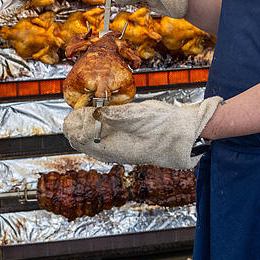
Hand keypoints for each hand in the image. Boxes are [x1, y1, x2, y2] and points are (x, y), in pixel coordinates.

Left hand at [62, 97, 222, 169]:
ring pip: (89, 141)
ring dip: (84, 126)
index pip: (80, 138)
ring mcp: (117, 150)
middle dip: (76, 125)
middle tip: (78, 108)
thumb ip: (116, 114)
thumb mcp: (140, 114)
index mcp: (113, 147)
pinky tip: (98, 117)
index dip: (75, 122)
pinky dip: (95, 128)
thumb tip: (95, 112)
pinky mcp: (123, 145)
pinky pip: (100, 140)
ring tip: (84, 111)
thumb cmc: (165, 125)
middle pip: (81, 141)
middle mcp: (112, 152)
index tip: (78, 107)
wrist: (185, 134)